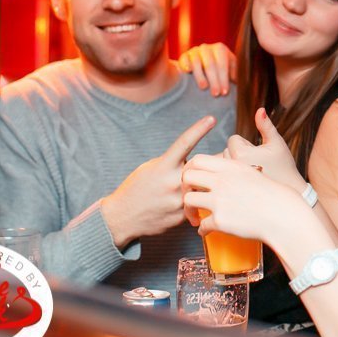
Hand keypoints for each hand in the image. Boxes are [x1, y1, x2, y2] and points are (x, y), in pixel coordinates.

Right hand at [101, 115, 215, 248]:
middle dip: (210, 163)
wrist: (122, 218)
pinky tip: (188, 201)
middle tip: (215, 162)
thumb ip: (174, 162)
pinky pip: (198, 202)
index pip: (184, 143)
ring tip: (199, 184)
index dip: (199, 129)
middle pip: (202, 166)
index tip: (211, 119)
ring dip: (205, 182)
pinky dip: (197, 198)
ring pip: (203, 186)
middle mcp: (172, 182)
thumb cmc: (137, 187)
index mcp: (163, 166)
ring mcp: (178, 201)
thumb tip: (199, 160)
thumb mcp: (151, 167)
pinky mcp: (182, 216)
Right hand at [177, 42, 236, 95]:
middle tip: (216, 94)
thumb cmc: (220, 68)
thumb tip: (236, 80)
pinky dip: (186, 65)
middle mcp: (207, 48)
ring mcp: (194, 51)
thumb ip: (234, 72)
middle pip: (210, 64)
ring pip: (197, 62)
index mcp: (220, 49)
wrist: (202, 62)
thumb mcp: (229, 68)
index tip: (225, 92)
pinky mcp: (184, 56)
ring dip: (200, 76)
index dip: (224, 78)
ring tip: (204, 88)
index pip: (222, 64)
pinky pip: (184, 59)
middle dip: (214, 80)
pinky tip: (188, 72)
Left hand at [183, 154, 305, 245]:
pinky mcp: (220, 221)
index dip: (191, 169)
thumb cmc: (272, 195)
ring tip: (195, 217)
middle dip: (184, 188)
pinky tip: (207, 231)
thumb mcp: (252, 172)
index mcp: (230, 167)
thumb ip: (233, 170)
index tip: (194, 180)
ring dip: (189, 210)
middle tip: (191, 197)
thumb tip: (221, 173)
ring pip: (188, 201)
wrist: (282, 215)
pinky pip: (201, 225)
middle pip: (187, 177)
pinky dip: (202, 230)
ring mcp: (219, 201)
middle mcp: (222, 181)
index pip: (197, 160)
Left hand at [225, 108, 304, 190]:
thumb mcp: (277, 143)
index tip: (258, 154)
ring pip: (225, 165)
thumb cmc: (285, 166)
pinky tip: (246, 183)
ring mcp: (230, 181)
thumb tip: (260, 109)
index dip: (247, 144)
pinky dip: (233, 178)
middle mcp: (231, 169)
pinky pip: (225, 178)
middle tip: (257, 164)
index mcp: (241, 154)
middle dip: (239, 154)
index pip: (233, 139)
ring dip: (236, 165)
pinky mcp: (230, 191)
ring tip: (253, 173)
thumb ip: (266, 126)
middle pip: (226, 151)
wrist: (290, 192)